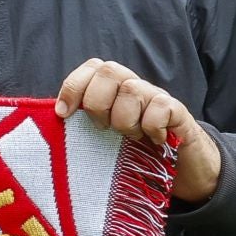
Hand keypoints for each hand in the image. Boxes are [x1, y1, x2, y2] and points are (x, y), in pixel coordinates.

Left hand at [55, 58, 221, 203]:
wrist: (182, 168)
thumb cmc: (134, 149)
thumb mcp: (104, 135)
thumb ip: (82, 122)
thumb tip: (52, 119)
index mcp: (112, 88)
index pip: (90, 68)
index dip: (73, 87)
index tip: (63, 114)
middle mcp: (133, 84)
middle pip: (108, 70)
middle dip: (98, 104)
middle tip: (104, 129)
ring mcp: (156, 95)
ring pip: (131, 90)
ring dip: (125, 121)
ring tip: (132, 137)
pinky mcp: (178, 111)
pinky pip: (159, 108)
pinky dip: (152, 128)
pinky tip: (154, 140)